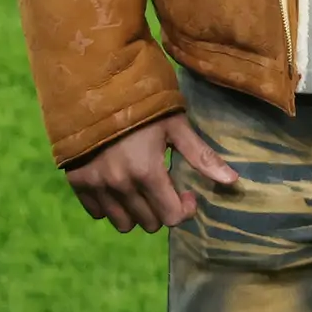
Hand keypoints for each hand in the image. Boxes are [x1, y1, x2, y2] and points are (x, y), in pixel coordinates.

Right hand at [66, 112, 239, 233]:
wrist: (93, 88)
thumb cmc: (141, 104)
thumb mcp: (176, 126)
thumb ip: (202, 157)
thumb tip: (233, 180)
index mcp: (147, 172)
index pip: (172, 217)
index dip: (185, 208)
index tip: (187, 192)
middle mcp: (120, 185)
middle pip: (150, 223)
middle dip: (163, 210)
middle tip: (165, 188)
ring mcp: (96, 185)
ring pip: (123, 224)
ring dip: (138, 213)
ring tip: (143, 190)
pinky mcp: (78, 182)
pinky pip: (98, 213)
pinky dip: (111, 206)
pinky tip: (120, 187)